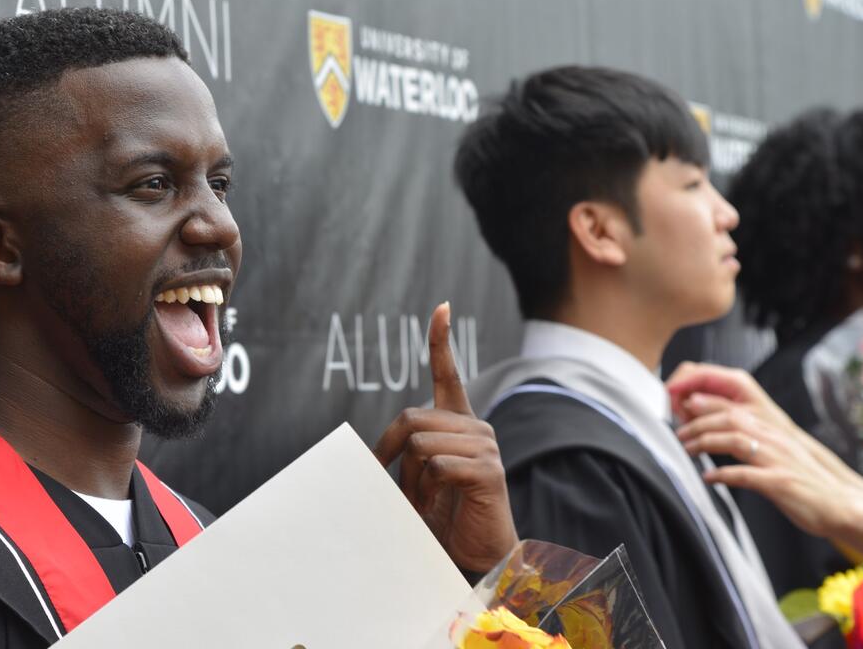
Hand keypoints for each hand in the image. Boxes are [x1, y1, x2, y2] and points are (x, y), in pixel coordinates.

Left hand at [374, 302, 517, 572]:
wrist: (474, 555)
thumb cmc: (443, 518)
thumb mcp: (417, 479)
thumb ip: (407, 453)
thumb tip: (373, 451)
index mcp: (458, 423)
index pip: (449, 373)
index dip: (441, 340)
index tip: (440, 307)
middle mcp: (475, 427)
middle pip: (411, 417)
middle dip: (390, 452)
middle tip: (399, 488)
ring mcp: (485, 446)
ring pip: (420, 444)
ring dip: (412, 480)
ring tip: (427, 502)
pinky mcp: (489, 470)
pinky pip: (438, 466)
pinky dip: (427, 490)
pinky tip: (442, 504)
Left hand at [666, 362, 862, 537]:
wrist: (843, 504)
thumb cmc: (807, 481)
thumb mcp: (779, 454)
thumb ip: (753, 442)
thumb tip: (721, 437)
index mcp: (773, 430)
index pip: (733, 407)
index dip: (704, 407)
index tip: (683, 412)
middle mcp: (775, 439)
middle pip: (729, 418)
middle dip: (697, 423)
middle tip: (678, 434)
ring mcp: (777, 460)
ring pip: (734, 440)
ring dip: (704, 443)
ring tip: (686, 450)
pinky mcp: (780, 483)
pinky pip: (745, 475)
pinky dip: (722, 475)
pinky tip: (708, 479)